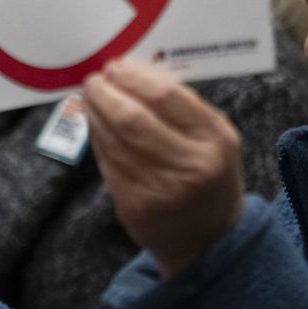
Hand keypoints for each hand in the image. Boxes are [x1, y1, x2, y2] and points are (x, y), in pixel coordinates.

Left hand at [83, 59, 243, 278]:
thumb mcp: (216, 139)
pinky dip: (97, 137)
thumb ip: (184, 106)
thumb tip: (134, 71)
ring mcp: (160, 190)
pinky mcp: (134, 206)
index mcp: (215, 140)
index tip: (116, 66)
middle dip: (106, 93)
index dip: (134, 77)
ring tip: (91, 97)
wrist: (209, 242)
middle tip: (95, 80)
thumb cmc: (210, 177)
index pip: (166, 96)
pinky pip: (106, 161)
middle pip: (133, 118)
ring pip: (113, 140)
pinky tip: (95, 124)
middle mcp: (190, 166)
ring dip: (95, 113)